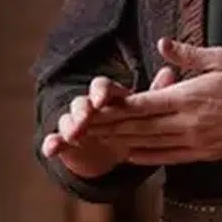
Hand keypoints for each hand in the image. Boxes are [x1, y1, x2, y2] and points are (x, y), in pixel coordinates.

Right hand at [41, 68, 177, 177]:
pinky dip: (51, 143)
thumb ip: (154, 92)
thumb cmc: (128, 122)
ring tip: (73, 135)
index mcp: (107, 97)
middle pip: (81, 102)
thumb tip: (169, 71)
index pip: (101, 86)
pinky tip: (52, 148)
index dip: (100, 92)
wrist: (109, 150)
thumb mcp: (141, 110)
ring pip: (66, 119)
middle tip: (86, 119)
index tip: (103, 100)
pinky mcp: (64, 142)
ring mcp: (73, 124)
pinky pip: (54, 140)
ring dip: (69, 125)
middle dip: (82, 109)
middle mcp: (87, 107)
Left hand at [85, 38, 221, 164]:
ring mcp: (194, 141)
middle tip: (84, 128)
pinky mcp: (204, 153)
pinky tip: (131, 155)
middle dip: (109, 127)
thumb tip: (163, 44)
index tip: (94, 107)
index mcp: (187, 96)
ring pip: (149, 144)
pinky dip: (146, 158)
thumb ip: (188, 55)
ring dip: (122, 143)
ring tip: (99, 142)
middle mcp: (186, 122)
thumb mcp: (221, 58)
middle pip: (138, 127)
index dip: (115, 108)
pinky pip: (168, 158)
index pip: (142, 104)